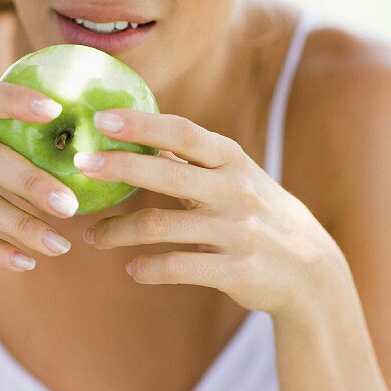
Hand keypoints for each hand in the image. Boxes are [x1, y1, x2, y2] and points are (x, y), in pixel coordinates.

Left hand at [74, 107, 340, 322]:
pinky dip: (146, 269)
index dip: (141, 124)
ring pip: (161, 227)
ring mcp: (237, 232)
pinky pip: (178, 268)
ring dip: (118, 232)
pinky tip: (131, 269)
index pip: (182, 133)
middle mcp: (235, 191)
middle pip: (166, 175)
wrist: (311, 271)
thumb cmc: (258, 216)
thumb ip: (192, 162)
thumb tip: (137, 134)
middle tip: (79, 166)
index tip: (101, 118)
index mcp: (232, 160)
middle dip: (118, 168)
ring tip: (94, 238)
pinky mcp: (236, 271)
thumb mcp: (236, 179)